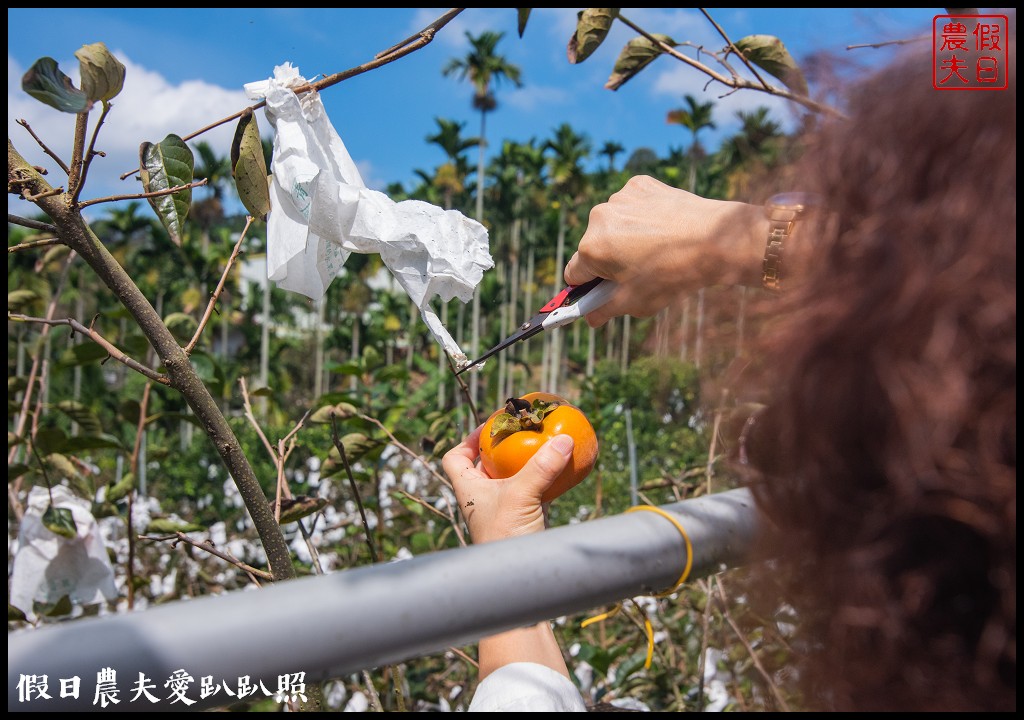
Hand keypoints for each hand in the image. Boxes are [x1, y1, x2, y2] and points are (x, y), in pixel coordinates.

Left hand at [442, 425, 574, 543]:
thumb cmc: (506, 536)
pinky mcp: (522, 518)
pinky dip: (544, 479)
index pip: (454, 459)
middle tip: (520, 431)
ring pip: (510, 478)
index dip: (466, 441)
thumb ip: (541, 467)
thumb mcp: (521, 495)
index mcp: (468, 489)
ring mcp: (503, 508)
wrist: (518, 577)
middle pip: (485, 465)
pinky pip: (532, 491)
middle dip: (501, 448)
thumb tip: (564, 439)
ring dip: (524, 462)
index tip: (487, 428)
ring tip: (541, 445)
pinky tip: (560, 469)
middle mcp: (482, 497)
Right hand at [565, 175, 765, 326]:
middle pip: (593, 246)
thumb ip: (604, 311)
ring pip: (613, 224)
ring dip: (624, 235)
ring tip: (655, 248)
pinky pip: (631, 205)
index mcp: (591, 248)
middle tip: (637, 272)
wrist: (716, 240)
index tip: (602, 290)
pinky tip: (662, 226)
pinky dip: (640, 215)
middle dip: (609, 260)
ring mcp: (619, 198)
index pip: (574, 273)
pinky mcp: (640, 184)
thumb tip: (590, 318)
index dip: (587, 286)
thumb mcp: (636, 303)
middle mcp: (598, 218)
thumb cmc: (673, 274)